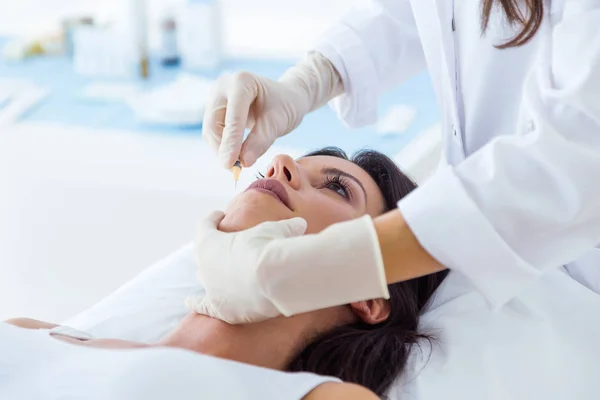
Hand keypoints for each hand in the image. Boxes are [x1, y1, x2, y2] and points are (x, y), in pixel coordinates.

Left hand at [186, 211, 308, 323]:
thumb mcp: (276, 230)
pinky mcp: (220, 309)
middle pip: (203, 254)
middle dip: (213, 249)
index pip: (206, 225)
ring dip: (209, 274)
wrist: (274, 279)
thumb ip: (285, 228)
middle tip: (225, 246)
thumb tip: (300, 225)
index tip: (220, 215)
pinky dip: (196, 303)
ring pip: (204, 279)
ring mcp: (210, 288)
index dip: (213, 219)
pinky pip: (202, 306)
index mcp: (209, 241)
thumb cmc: (269, 248)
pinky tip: (190, 301)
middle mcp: (204, 265)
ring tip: (217, 271)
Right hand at [202, 52, 342, 168]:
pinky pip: (214, 132)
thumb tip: (243, 162)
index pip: (232, 117)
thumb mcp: (278, 123)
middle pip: (213, 124)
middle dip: (223, 149)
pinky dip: (223, 146)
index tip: (231, 164)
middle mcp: (223, 86)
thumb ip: (261, 141)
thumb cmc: (285, 105)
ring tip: (238, 164)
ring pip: (211, 131)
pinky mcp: (216, 109)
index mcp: (241, 82)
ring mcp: (217, 97)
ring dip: (221, 150)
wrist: (286, 97)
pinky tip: (235, 156)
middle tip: (235, 169)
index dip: (231, 142)